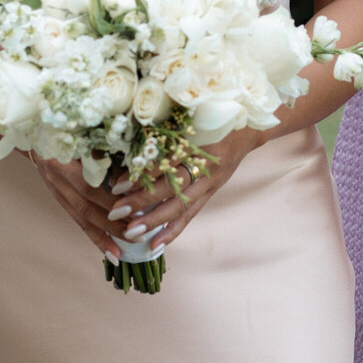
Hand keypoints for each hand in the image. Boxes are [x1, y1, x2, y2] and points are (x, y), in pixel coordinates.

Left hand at [32, 127, 263, 262]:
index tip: (116, 182)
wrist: (247, 128)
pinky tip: (155, 246)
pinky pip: (189, 216)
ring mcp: (209, 183)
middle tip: (116, 211)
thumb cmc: (212, 116)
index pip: (167, 162)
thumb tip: (126, 145)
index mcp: (198, 143)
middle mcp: (205, 166)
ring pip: (180, 206)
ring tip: (131, 233)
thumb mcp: (190, 116)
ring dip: (154, 221)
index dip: (143, 174)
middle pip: (172, 188)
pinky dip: (172, 232)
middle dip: (142, 201)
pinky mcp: (209, 193)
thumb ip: (163, 129)